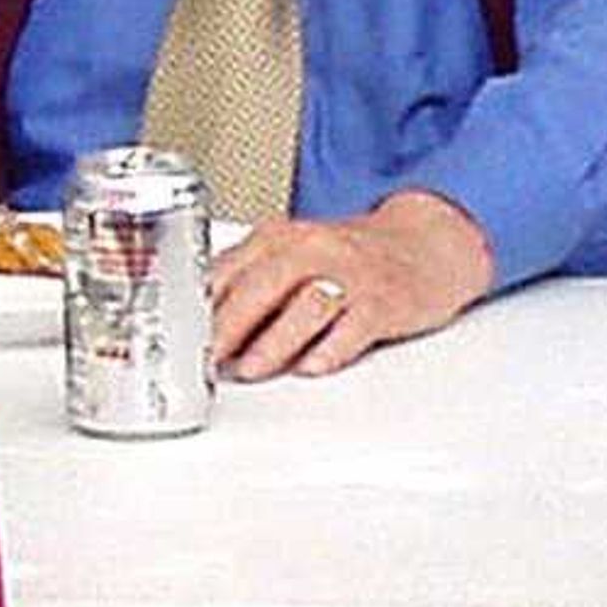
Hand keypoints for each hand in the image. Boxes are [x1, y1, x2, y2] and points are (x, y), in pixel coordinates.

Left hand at [209, 190, 494, 379]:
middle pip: (262, 286)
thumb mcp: (294, 255)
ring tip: (249, 369)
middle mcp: (315, 250)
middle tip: (207, 358)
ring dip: (272, 343)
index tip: (183, 335)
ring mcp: (350, 275)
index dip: (201, 306)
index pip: (231, 269)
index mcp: (282, 237)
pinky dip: (328, 351)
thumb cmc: (349, 257)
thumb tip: (204, 323)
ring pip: (305, 306)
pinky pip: (352, 329)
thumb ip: (251, 282)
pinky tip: (309, 367)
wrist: (423, 244)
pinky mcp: (382, 303)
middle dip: (228, 327)